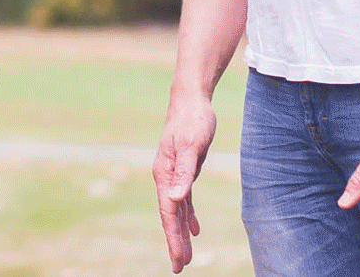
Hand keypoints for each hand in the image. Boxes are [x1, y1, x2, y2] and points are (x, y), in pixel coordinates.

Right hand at [152, 90, 216, 271]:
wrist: (190, 100)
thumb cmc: (192, 121)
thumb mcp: (191, 146)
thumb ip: (184, 173)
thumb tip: (176, 199)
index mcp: (165, 174)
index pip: (168, 213)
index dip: (173, 238)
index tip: (178, 260)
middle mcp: (166, 177)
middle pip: (170, 216)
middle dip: (175, 242)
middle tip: (179, 267)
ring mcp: (174, 174)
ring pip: (177, 210)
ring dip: (181, 233)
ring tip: (186, 256)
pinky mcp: (184, 170)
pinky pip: (185, 200)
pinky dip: (188, 216)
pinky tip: (195, 229)